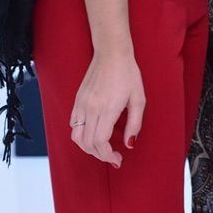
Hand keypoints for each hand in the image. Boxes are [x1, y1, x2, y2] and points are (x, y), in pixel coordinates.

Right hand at [69, 49, 144, 166]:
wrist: (111, 53)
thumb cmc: (129, 74)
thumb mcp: (139, 98)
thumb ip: (135, 123)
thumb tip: (130, 144)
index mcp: (107, 109)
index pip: (100, 142)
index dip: (108, 155)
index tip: (118, 159)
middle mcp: (90, 109)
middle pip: (87, 143)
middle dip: (100, 155)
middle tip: (113, 157)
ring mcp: (81, 105)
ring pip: (76, 137)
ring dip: (88, 148)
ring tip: (102, 149)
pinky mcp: (77, 101)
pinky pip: (73, 125)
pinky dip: (80, 136)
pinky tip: (93, 135)